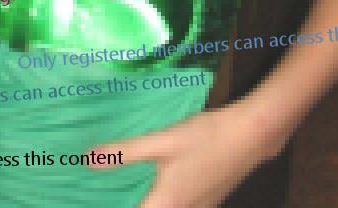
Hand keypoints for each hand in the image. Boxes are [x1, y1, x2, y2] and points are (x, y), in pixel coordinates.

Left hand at [93, 99, 287, 207]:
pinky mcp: (206, 201)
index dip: (112, 206)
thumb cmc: (204, 137)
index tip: (90, 200)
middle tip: (98, 191)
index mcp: (166, 206)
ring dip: (143, 200)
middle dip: (126, 201)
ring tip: (117, 186)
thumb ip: (125, 153)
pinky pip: (174, 206)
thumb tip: (88, 160)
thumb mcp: (161, 141)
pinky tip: (150, 180)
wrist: (249, 136)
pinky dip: (158, 198)